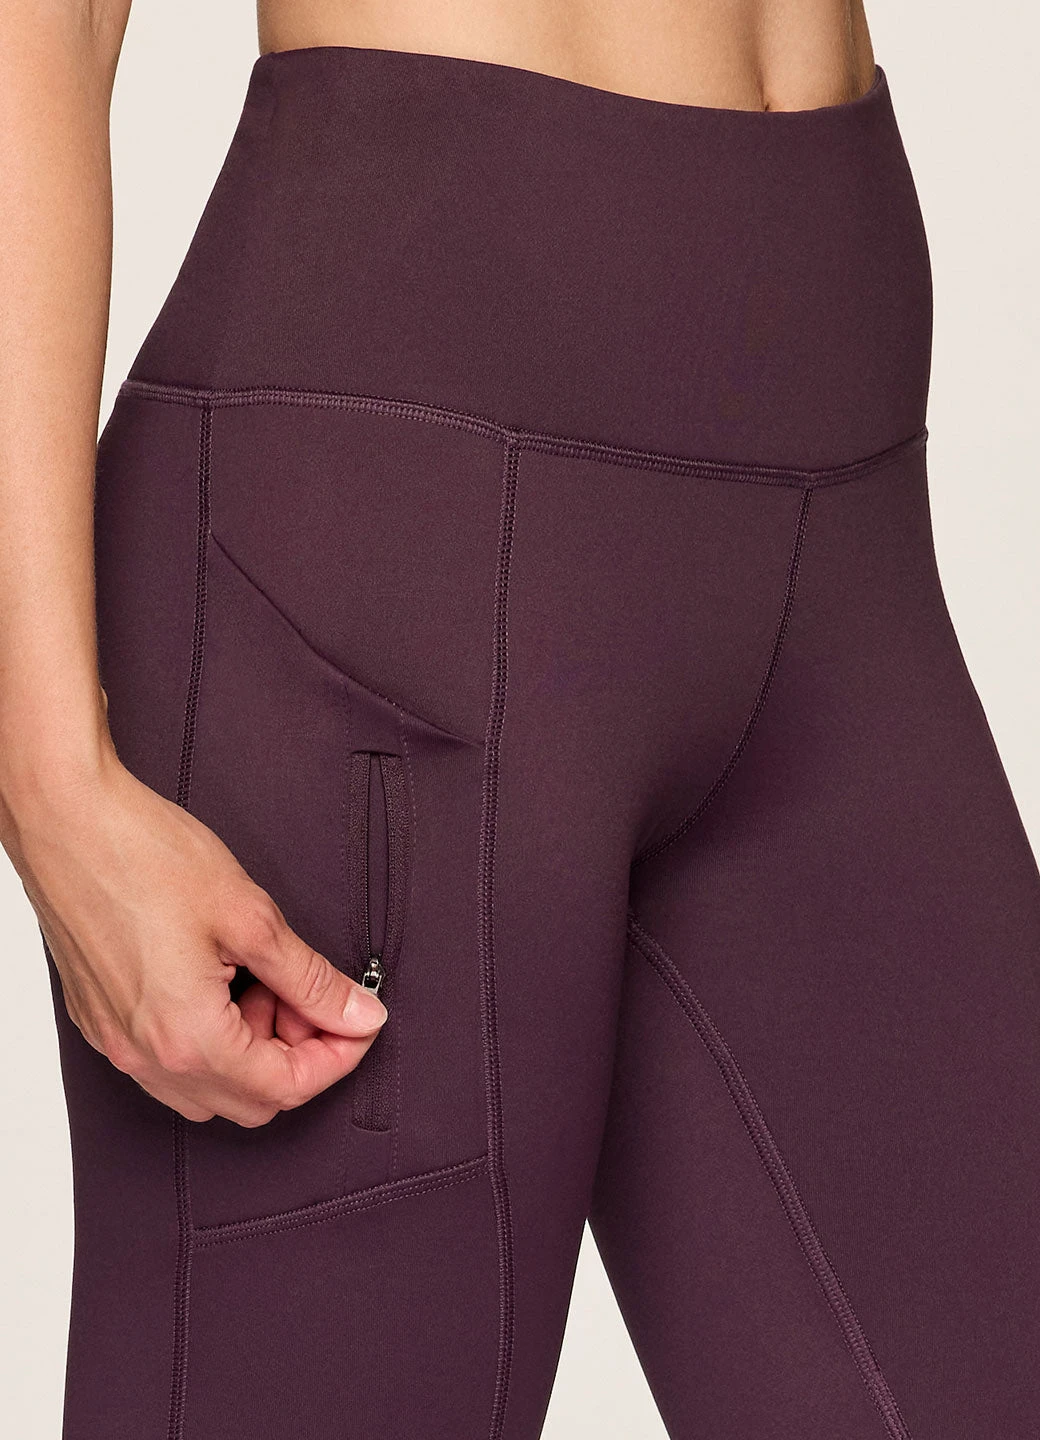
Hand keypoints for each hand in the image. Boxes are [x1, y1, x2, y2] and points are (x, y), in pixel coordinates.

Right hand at [1, 740, 386, 1126]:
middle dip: (296, 1053)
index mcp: (188, 1038)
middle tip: (310, 994)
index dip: (338, 1056)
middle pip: (251, 1101)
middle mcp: (147, 1056)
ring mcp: (118, 1043)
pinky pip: (170, 1063)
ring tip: (261, 977)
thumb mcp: (250, 917)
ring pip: (209, 1088)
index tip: (360, 1022)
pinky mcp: (102, 1022)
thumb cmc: (145, 856)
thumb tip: (358, 1014)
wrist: (68, 821)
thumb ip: (310, 979)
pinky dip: (211, 1037)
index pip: (287, 1087)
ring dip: (252, 1047)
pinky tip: (222, 979)